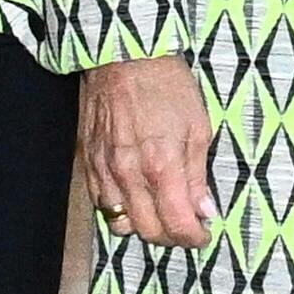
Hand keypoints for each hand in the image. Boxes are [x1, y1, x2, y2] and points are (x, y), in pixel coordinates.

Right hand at [77, 53, 216, 247]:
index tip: (203, 235)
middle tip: (187, 228)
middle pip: (148, 231)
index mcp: (161, 165)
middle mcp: (129, 174)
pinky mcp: (88, 162)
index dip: (193, 237)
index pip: (177, 223)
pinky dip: (120, 209)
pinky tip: (136, 197)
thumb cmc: (167, 86)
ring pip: (120, 222)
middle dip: (171, 237)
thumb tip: (204, 210)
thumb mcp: (199, 126)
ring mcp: (104, 170)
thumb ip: (198, 174)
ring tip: (161, 213)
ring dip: (144, 226)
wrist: (124, 55)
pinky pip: (101, 202)